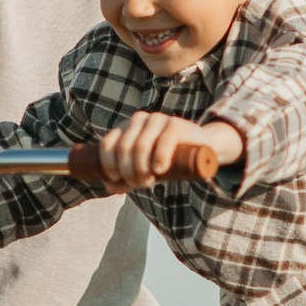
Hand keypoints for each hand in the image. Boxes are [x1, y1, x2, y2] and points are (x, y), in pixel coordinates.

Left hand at [93, 114, 244, 191]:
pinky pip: (163, 140)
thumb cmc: (166, 160)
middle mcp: (138, 119)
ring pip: (140, 146)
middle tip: (139, 184)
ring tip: (149, 182)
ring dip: (141, 168)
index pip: (108, 144)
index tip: (117, 180)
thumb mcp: (144, 170)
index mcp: (125, 128)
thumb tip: (108, 186)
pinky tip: (159, 170)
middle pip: (124, 148)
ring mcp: (157, 119)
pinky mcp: (175, 123)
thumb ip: (125, 178)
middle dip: (128, 171)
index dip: (109, 165)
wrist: (197, 149)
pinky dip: (159, 157)